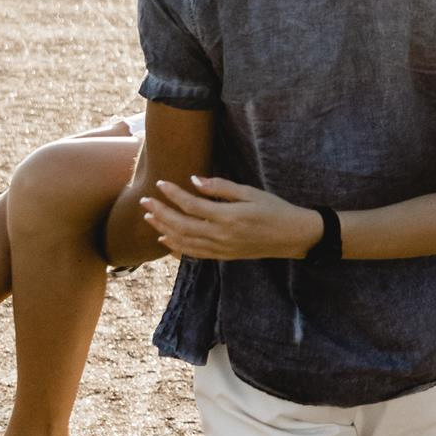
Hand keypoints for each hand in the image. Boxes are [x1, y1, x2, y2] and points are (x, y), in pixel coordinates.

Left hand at [140, 175, 323, 261]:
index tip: (160, 183)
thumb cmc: (274, 209)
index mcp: (229, 217)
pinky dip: (177, 247)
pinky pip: (194, 253)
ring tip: (149, 218)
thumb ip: (221, 187)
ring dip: (163, 229)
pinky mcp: (223, 256)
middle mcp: (222, 236)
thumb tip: (195, 180)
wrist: (292, 236)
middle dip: (160, 213)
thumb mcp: (250, 192)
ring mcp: (221, 249)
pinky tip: (165, 239)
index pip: (192, 205)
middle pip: (181, 225)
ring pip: (184, 242)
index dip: (173, 194)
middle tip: (144, 201)